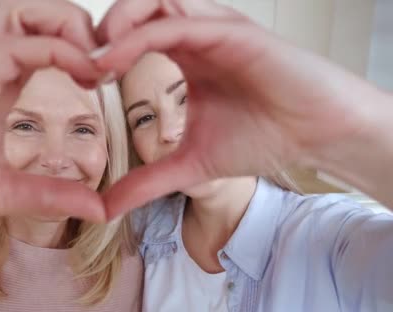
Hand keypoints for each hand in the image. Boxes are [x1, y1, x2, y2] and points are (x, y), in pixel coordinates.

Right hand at [0, 0, 105, 228]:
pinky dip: (55, 50)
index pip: (44, 40)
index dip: (83, 48)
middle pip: (34, 10)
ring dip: (66, 24)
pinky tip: (79, 74)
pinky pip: (12, 44)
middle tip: (104, 62)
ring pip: (21, 8)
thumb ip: (53, 195)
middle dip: (78, 24)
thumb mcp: (8, 193)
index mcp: (0, 89)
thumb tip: (98, 207)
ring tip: (92, 61)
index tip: (109, 80)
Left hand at [96, 0, 387, 216]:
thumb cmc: (262, 138)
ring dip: (116, 24)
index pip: (133, 32)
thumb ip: (147, 181)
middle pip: (137, 7)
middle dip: (101, 30)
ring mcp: (213, 27)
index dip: (101, 51)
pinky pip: (176, 23)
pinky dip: (138, 38)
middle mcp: (196, 32)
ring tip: (93, 60)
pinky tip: (112, 63)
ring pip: (153, 2)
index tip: (80, 81)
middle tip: (78, 65)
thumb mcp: (189, 164)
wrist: (316, 135)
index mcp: (187, 53)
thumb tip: (105, 208)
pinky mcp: (231, 32)